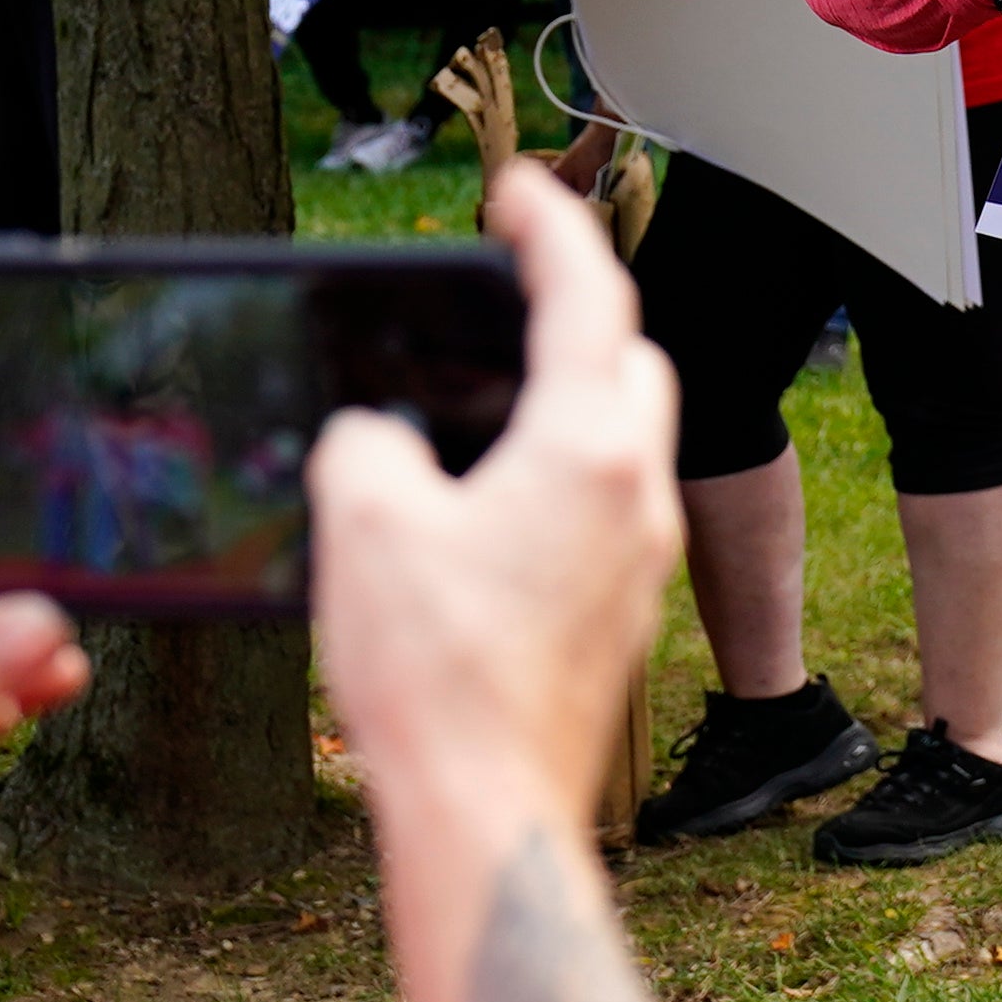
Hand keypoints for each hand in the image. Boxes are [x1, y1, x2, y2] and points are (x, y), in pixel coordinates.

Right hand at [312, 169, 680, 820]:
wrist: (489, 811)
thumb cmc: (439, 675)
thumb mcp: (364, 524)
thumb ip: (366, 447)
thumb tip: (378, 443)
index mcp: (586, 449)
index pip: (586, 296)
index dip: (550, 228)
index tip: (518, 190)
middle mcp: (634, 498)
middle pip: (630, 365)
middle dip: (579, 315)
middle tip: (511, 293)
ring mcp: (637, 565)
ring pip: (622, 445)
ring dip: (569, 404)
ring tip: (487, 399)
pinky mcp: (618, 620)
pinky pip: (600, 513)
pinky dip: (557, 479)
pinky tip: (487, 507)